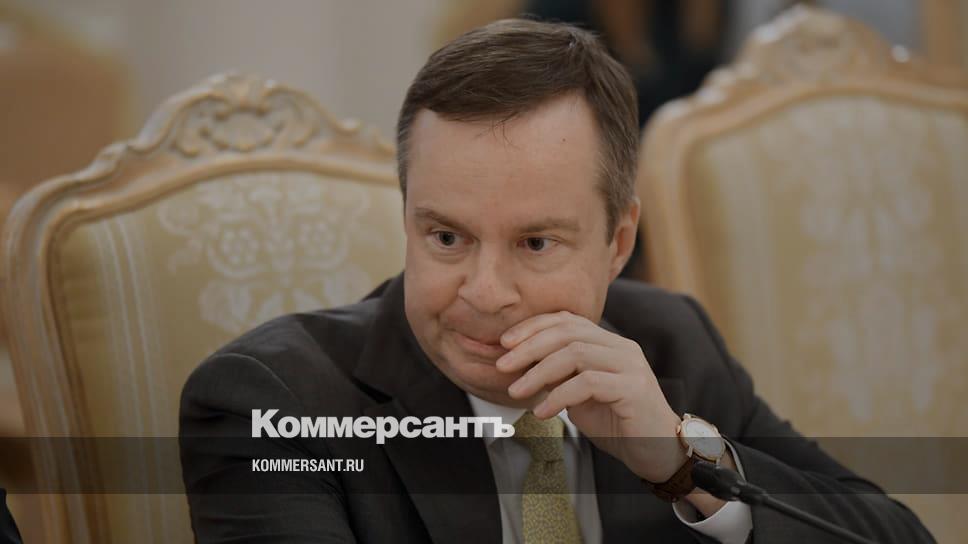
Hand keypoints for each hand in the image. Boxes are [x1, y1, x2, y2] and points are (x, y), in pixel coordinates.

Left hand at [496, 311, 686, 483]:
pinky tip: (542, 412)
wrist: (657, 451)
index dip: (532, 327)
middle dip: (529, 347)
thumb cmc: (616, 423)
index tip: (504, 343)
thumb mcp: (578, 396)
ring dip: (539, 372)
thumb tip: (519, 366)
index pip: (567, 320)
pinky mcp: (634, 388)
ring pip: (575, 353)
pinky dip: (559, 396)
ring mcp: (630, 365)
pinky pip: (588, 383)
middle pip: (568, 332)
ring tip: (516, 391)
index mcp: (608, 343)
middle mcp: (621, 347)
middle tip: (502, 365)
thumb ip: (557, 377)